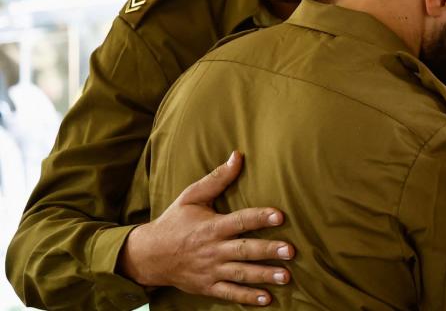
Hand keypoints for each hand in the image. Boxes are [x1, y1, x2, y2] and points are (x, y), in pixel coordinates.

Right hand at [119, 151, 294, 305]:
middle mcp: (213, 250)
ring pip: (241, 274)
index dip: (259, 218)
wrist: (148, 256)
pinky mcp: (207, 286)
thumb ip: (217, 178)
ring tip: (286, 276)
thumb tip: (238, 155)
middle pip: (244, 250)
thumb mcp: (191, 196)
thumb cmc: (174, 222)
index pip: (239, 221)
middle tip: (291, 251)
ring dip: (264, 275)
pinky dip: (247, 297)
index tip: (279, 216)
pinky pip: (229, 293)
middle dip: (268, 251)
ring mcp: (210, 270)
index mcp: (212, 226)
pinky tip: (266, 299)